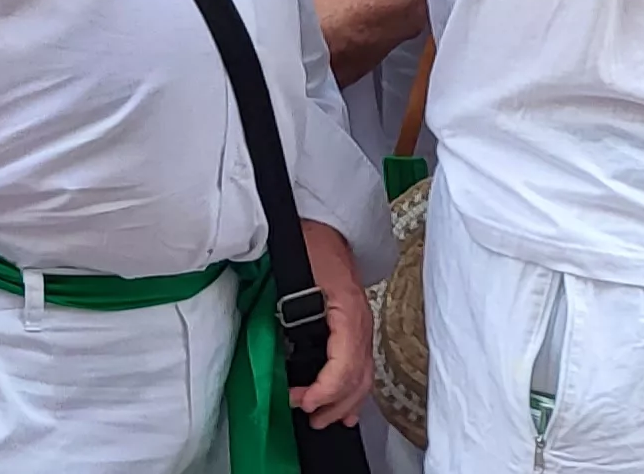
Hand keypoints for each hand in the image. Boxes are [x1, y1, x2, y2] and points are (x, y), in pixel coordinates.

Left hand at [290, 221, 373, 429]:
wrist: (319, 223)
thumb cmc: (306, 242)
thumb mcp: (293, 273)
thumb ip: (289, 309)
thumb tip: (279, 347)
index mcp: (348, 312)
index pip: (346, 363)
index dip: (326, 389)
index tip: (304, 402)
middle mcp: (360, 323)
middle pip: (358, 376)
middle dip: (334, 403)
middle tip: (308, 418)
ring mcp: (362, 325)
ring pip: (364, 375)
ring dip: (345, 402)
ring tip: (325, 420)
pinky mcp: (355, 326)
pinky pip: (361, 365)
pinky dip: (354, 390)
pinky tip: (346, 408)